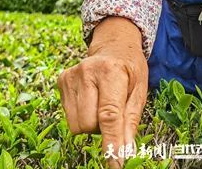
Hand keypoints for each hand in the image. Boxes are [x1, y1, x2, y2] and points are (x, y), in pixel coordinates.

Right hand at [57, 17, 148, 167]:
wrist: (114, 45)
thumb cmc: (130, 70)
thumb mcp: (140, 92)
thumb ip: (130, 122)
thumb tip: (124, 153)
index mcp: (112, 72)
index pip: (109, 115)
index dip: (112, 142)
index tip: (115, 163)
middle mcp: (87, 71)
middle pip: (88, 124)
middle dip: (102, 128)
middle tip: (113, 111)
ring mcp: (71, 75)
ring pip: (76, 124)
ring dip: (91, 123)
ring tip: (102, 103)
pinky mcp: (61, 80)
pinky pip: (69, 116)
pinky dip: (81, 115)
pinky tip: (91, 99)